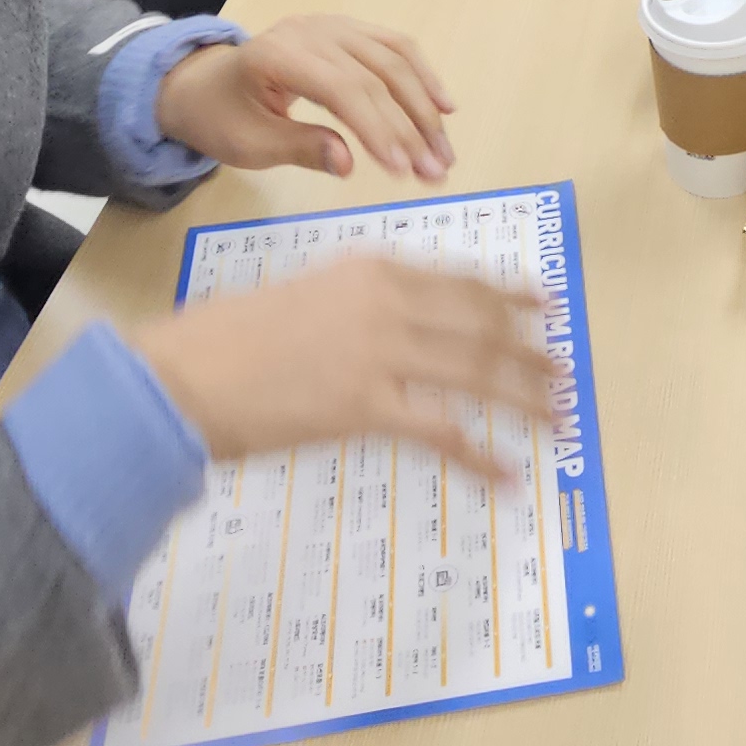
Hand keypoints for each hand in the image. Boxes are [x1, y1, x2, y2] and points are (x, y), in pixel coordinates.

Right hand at [123, 255, 552, 474]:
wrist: (183, 373)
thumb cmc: (228, 341)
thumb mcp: (304, 299)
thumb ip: (355, 309)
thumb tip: (394, 334)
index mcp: (371, 270)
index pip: (460, 282)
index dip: (508, 297)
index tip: (541, 306)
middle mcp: (387, 302)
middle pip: (481, 326)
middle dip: (529, 351)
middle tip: (563, 370)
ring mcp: (381, 352)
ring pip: (477, 373)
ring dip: (524, 398)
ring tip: (557, 418)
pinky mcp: (367, 406)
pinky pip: (443, 432)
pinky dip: (480, 456)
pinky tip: (506, 476)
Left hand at [158, 13, 458, 182]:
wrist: (204, 85)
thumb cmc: (222, 118)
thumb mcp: (248, 144)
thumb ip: (298, 149)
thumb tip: (347, 164)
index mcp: (279, 56)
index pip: (342, 89)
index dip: (378, 128)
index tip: (403, 169)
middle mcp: (311, 31)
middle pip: (376, 75)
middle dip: (411, 126)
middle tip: (436, 170)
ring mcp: (332, 25)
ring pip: (394, 59)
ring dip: (425, 105)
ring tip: (444, 150)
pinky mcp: (347, 30)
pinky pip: (393, 47)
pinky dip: (422, 76)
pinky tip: (444, 106)